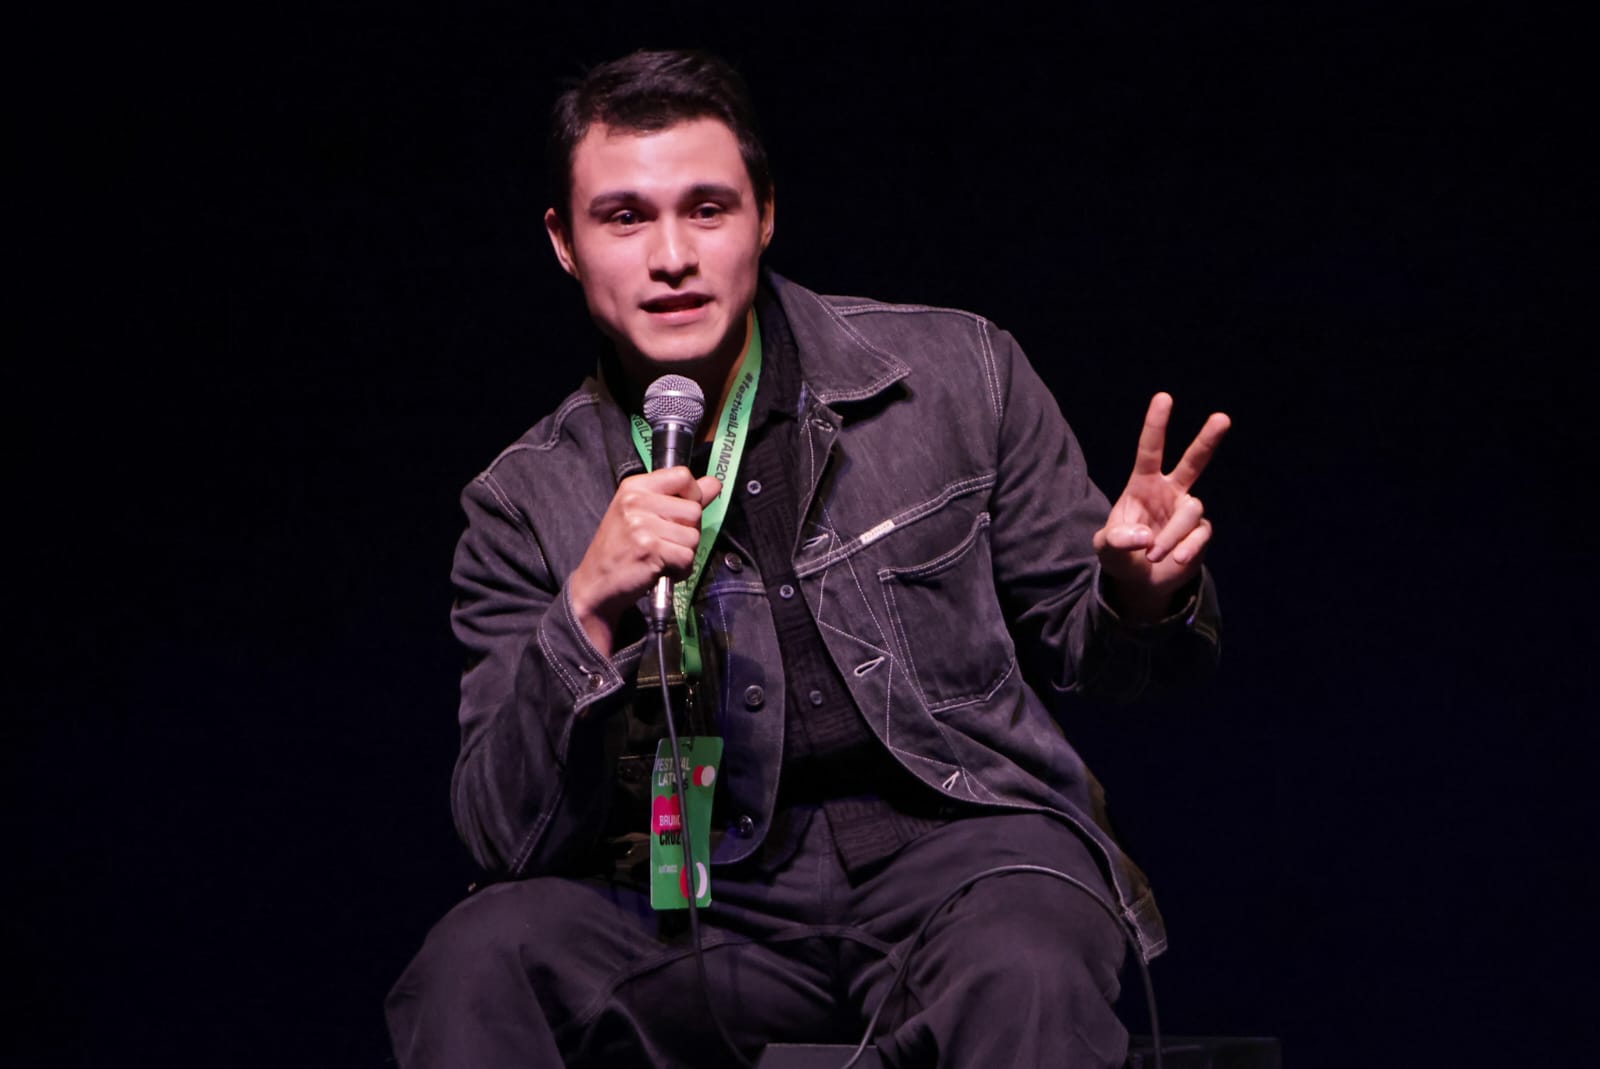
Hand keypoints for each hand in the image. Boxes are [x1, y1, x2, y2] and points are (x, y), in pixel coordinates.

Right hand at [568, 468, 722, 654]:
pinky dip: (680, 570)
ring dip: (684, 553)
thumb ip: (680, 497)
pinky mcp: (649, 549)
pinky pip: (687, 558)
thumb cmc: (621, 549)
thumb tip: (714, 483)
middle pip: (694, 510)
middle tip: (665, 543)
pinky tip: (662, 570)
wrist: (595, 584)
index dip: (693, 495)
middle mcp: (636, 501)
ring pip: (693, 536)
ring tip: (662, 557)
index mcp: (634, 487)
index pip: (683, 475)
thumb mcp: (643, 514)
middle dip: (688, 532)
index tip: (680, 513)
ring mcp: (641, 525)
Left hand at [1093, 393, 1230, 620]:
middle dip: (1207, 440)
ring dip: (1172, 534)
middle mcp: (1169, 492)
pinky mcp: (1201, 533)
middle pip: (1194, 462)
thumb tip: (1148, 536)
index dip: (1156, 425)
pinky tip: (1176, 559)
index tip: (1164, 397)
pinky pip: (1200, 535)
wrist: (1141, 583)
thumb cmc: (1120, 556)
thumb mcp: (1107, 549)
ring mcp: (1187, 511)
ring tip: (1154, 554)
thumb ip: (1118, 540)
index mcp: (1143, 485)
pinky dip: (1186, 548)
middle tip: (1222, 418)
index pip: (1150, 450)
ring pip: (1191, 511)